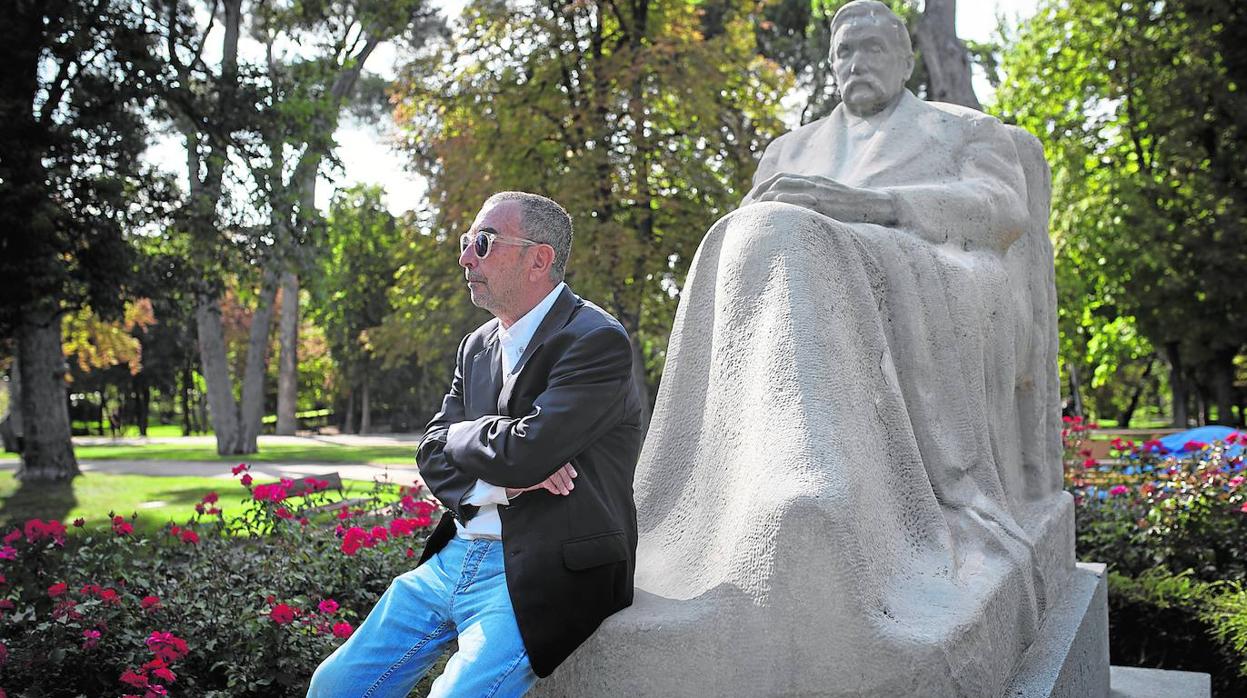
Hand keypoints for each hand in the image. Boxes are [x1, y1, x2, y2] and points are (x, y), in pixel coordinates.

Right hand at [506, 462, 576, 498]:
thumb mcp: (542, 466)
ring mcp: (539, 466)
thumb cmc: (529, 469)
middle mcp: (545, 460)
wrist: (514, 475)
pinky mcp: (534, 475)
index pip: (561, 461)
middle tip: (571, 486)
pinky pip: (546, 482)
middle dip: (566, 479)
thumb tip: (564, 474)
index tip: (574, 475)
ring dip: (561, 485)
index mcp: (547, 456)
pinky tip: (556, 491)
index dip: (569, 469)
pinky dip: (552, 487)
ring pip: (554, 476)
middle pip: (559, 469)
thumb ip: (551, 467)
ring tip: (565, 491)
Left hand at [747, 173, 896, 224]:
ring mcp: (818, 193)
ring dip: (768, 197)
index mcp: (813, 180)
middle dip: (761, 191)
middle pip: (780, 181)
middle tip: (749, 203)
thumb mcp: (829, 195)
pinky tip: (774, 210)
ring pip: (786, 189)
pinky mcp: (824, 204)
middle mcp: (813, 183)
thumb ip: (812, 196)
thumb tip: (796, 205)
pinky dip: (784, 203)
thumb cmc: (851, 204)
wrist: (872, 204)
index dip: (766, 184)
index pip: (783, 177)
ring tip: (756, 208)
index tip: (753, 195)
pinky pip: (799, 202)